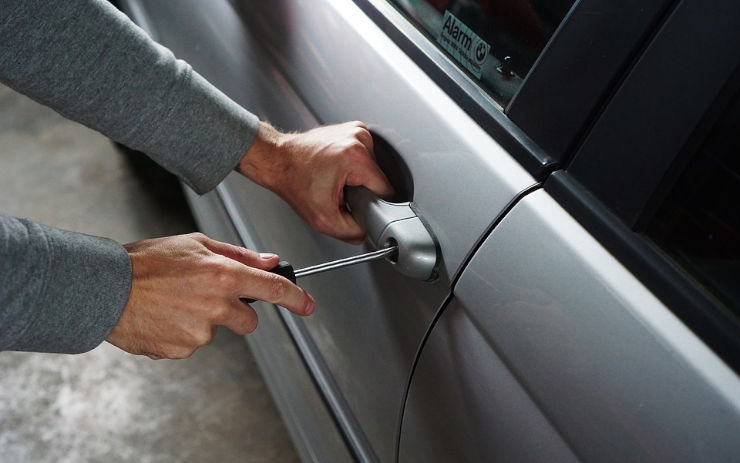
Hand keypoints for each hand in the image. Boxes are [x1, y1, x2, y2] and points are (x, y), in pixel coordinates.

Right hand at [106, 233, 313, 358]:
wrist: (104, 289)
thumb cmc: (146, 262)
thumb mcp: (195, 244)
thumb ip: (238, 255)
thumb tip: (270, 261)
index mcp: (223, 275)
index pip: (273, 290)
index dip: (296, 299)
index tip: (307, 305)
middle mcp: (216, 305)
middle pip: (248, 321)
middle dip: (235, 312)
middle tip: (205, 296)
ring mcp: (199, 332)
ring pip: (216, 331)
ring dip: (202, 320)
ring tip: (173, 302)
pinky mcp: (182, 350)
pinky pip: (192, 344)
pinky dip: (181, 333)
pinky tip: (163, 317)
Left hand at [238, 121, 393, 242]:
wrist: (277, 160)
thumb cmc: (294, 181)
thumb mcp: (323, 220)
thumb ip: (352, 232)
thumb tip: (368, 231)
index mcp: (356, 156)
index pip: (386, 190)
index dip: (372, 204)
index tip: (355, 204)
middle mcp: (359, 138)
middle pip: (379, 179)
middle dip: (362, 190)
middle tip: (339, 192)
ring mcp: (357, 131)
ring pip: (373, 169)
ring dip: (358, 179)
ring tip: (336, 179)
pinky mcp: (353, 130)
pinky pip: (365, 157)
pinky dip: (354, 167)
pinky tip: (337, 169)